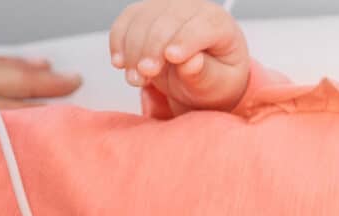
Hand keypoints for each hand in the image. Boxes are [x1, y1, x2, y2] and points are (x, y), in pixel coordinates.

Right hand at [109, 0, 250, 112]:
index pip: (201, 27)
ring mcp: (167, 7)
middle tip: (145, 74)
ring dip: (133, 50)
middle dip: (152, 49)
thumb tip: (192, 62)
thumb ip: (206, 75)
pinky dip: (119, 42)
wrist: (204, 73)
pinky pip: (126, 21)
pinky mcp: (146, 13)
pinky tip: (120, 63)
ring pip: (142, 19)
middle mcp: (193, 8)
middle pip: (167, 21)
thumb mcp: (218, 85)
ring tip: (136, 79)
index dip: (185, 41)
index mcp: (219, 24)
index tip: (173, 58)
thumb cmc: (216, 78)